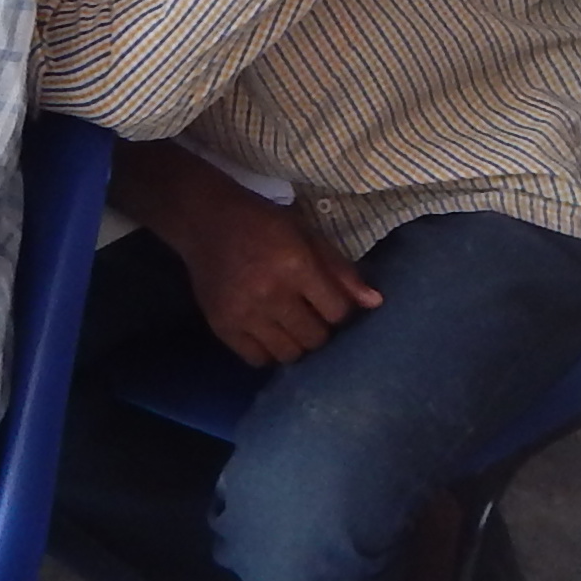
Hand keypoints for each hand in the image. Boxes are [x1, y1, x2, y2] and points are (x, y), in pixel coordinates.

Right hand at [165, 189, 383, 367]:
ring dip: (295, 342)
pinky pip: (257, 359)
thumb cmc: (263, 224)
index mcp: (296, 266)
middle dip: (319, 328)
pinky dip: (267, 350)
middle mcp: (270, 294)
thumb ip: (341, 270)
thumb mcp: (307, 235)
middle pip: (315, 338)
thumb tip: (375, 303)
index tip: (330, 301)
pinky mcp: (222, 327)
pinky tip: (267, 331)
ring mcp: (244, 314)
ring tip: (289, 324)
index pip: (337, 312)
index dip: (339, 309)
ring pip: (288, 354)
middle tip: (309, 313)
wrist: (205, 221)